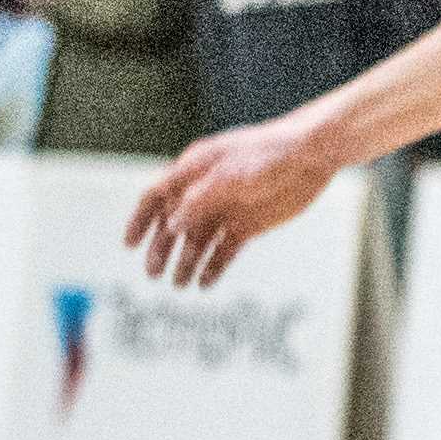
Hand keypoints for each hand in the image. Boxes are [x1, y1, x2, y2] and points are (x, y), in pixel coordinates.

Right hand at [129, 121, 332, 289]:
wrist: (311, 155)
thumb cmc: (267, 155)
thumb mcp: (229, 176)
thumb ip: (198, 201)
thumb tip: (170, 226)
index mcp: (194, 171)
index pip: (156, 196)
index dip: (140, 220)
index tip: (129, 246)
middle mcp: (205, 192)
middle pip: (173, 225)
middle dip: (161, 249)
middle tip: (154, 274)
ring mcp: (225, 210)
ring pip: (197, 242)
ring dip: (186, 262)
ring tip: (180, 284)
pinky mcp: (247, 226)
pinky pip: (223, 251)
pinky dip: (213, 267)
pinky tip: (205, 283)